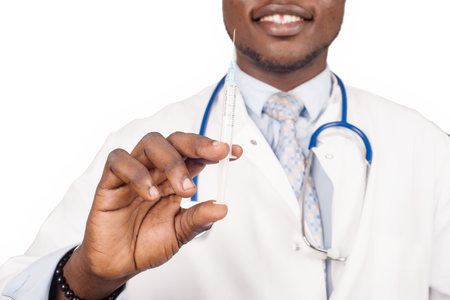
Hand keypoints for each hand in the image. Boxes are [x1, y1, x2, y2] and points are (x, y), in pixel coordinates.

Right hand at [60, 132, 241, 298]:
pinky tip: (150, 194)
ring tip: (184, 188)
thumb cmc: (145, 245)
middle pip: (175, 141)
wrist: (116, 265)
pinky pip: (119, 162)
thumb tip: (222, 207)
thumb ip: (197, 220)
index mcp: (174, 181)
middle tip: (217, 153)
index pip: (195, 155)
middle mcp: (155, 172)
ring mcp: (133, 174)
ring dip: (172, 161)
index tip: (234, 152)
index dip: (213, 150)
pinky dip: (137, 173)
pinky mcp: (110, 182)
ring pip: (150, 144)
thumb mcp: (179, 234)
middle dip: (198, 143)